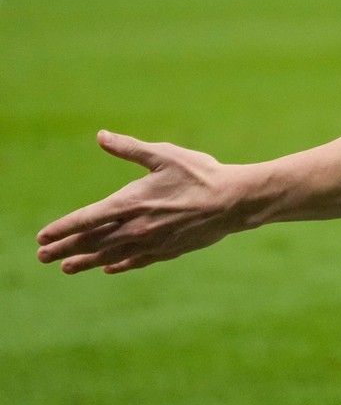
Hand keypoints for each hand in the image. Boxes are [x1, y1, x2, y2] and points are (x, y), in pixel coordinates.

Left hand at [36, 132, 254, 274]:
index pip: (87, 220)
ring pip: (111, 256)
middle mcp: (137, 227)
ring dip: (86, 262)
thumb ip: (130, 149)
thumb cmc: (201, 174)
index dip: (63, 228)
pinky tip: (108, 268)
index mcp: (132, 202)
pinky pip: (137, 261)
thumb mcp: (164, 155)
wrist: (234, 201)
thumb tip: (101, 136)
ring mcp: (152, 242)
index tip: (42, 237)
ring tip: (66, 268)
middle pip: (93, 242)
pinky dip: (119, 265)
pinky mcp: (169, 250)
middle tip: (43, 256)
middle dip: (65, 249)